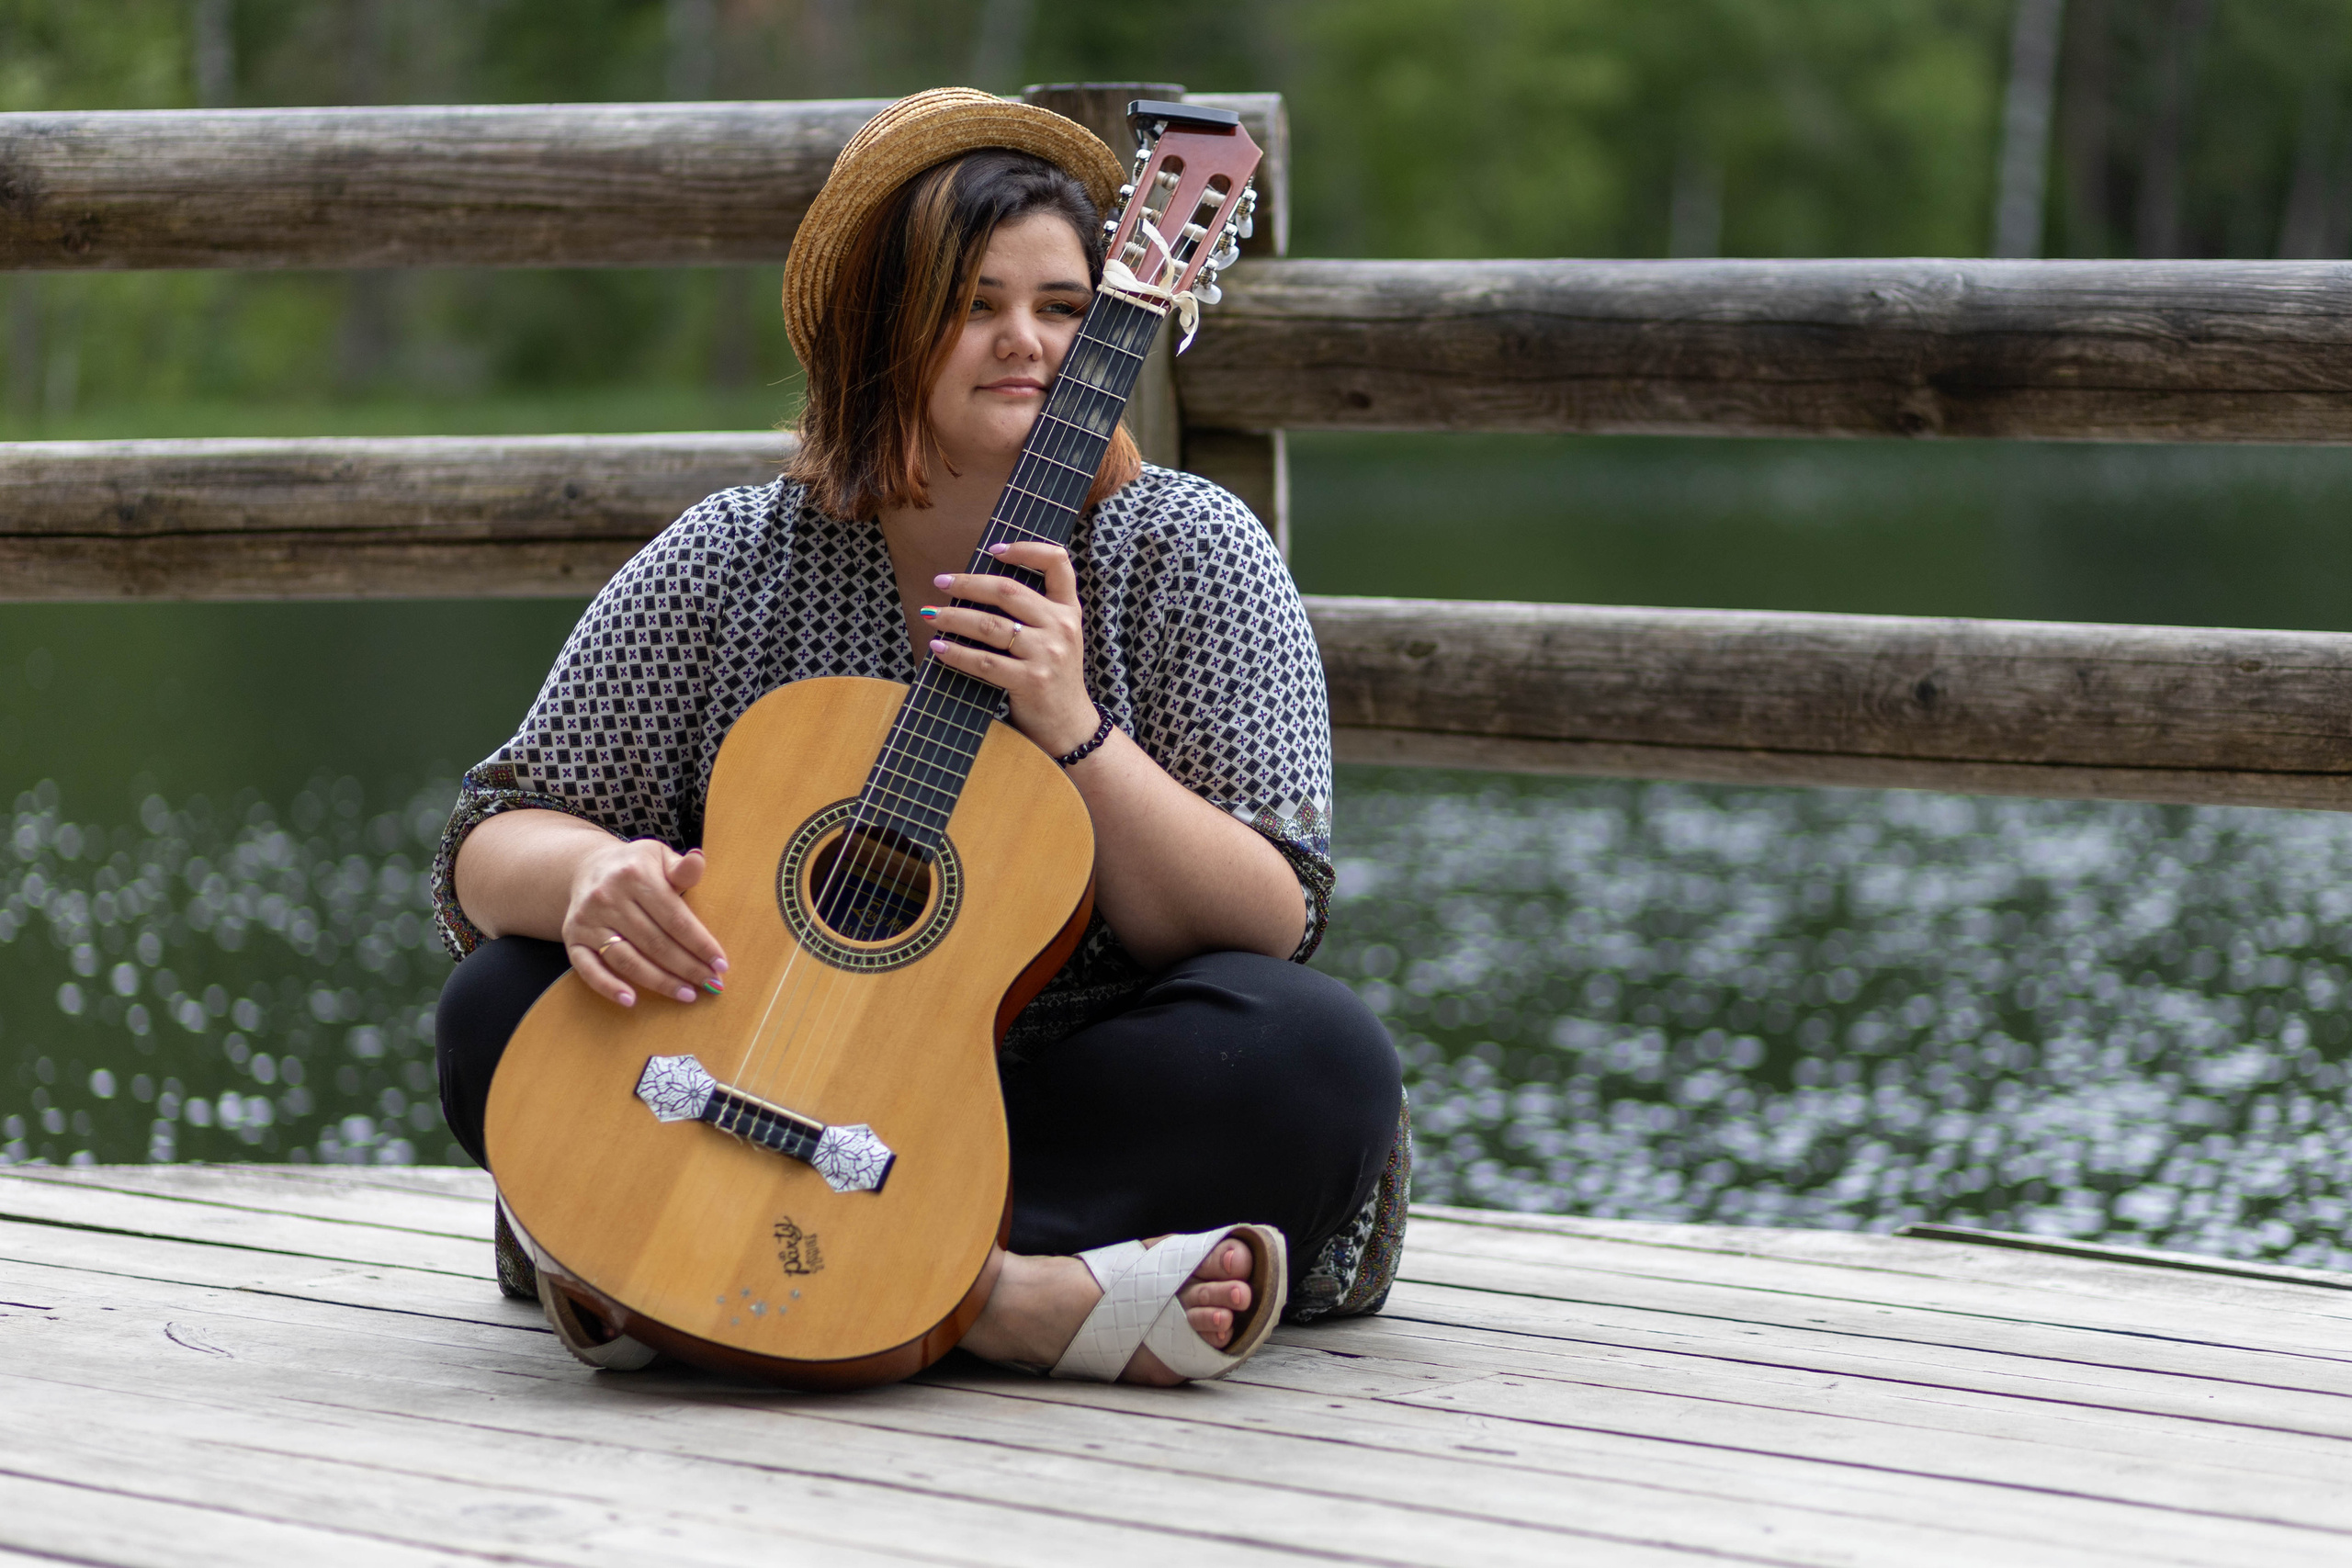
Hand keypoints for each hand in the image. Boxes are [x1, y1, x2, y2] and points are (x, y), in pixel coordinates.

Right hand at [562, 839, 727, 1007]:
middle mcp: (608, 897)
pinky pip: (588, 968)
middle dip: (687, 968)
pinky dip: (608, 987)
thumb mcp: (659, 857)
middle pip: (655, 943)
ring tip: (686, 994)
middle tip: (711, 984)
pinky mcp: (572, 937)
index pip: (675, 918)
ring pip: (627, 960)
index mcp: (635, 875)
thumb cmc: (635, 866)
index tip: (721, 964)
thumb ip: (681, 868)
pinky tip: (631, 1001)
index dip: (700, 944)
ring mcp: (588, 920)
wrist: (588, 867)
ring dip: (659, 982)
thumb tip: (698, 861)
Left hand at [923, 541, 1102, 757]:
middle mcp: (1061, 627)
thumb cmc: (1054, 676)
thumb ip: (1035, 611)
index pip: (1057, 562)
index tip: (993, 550)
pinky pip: (984, 661)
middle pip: (1008, 591)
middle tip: (941, 582)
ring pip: (990, 625)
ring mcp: (1047, 654)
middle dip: (968, 583)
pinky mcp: (1030, 680)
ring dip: (954, 617)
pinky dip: (957, 653)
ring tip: (931, 615)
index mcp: (1068, 610)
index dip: (1026, 548)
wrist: (1069, 724)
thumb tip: (979, 586)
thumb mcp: (1058, 637)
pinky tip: (939, 648)